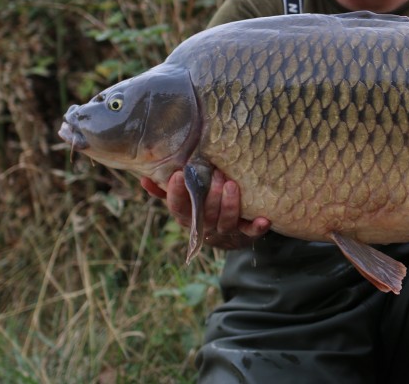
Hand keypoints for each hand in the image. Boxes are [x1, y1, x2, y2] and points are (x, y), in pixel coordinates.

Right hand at [140, 171, 270, 249]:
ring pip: (226, 222)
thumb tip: (144, 178)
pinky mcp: (246, 234)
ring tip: (232, 185)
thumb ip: (164, 191)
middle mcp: (205, 227)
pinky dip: (257, 227)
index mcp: (188, 218)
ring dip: (230, 205)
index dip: (176, 193)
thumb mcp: (182, 201)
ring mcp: (226, 232)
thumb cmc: (201, 209)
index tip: (178, 174)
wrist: (228, 234)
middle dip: (210, 195)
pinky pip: (251, 232)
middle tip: (217, 174)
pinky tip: (265, 219)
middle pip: (205, 214)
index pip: (178, 208)